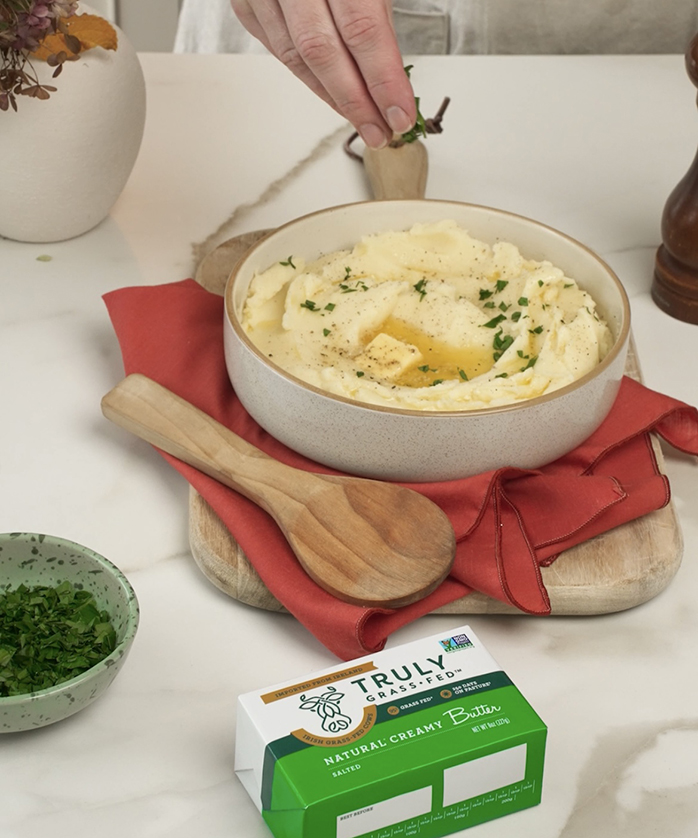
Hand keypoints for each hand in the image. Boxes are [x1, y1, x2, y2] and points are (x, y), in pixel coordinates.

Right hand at [230, 0, 415, 147]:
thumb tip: (395, 66)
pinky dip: (304, 73)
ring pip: (295, 56)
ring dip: (330, 96)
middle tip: (382, 130)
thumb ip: (376, 6)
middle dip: (356, 102)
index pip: (362, 29)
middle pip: (323, 52)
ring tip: (361, 118)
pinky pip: (275, 45)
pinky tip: (327, 88)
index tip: (401, 112)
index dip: (383, 80)